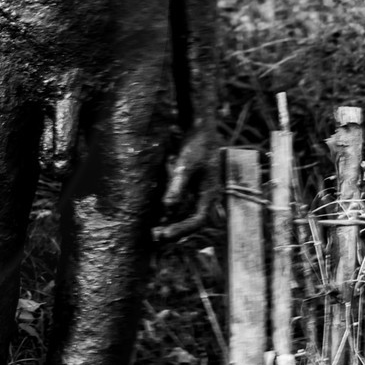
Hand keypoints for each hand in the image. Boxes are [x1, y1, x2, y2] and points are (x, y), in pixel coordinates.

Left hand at [157, 122, 219, 239]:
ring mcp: (201, 191)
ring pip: (187, 213)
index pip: (197, 220)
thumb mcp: (185, 165)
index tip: (163, 234)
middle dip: (175, 229)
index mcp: (210, 193)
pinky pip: (184, 203)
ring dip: (172, 221)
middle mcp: (208, 195)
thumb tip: (166, 208)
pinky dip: (172, 210)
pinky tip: (159, 213)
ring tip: (154, 229)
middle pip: (192, 220)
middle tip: (155, 237)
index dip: (181, 230)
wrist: (201, 127)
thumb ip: (177, 187)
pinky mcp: (194, 186)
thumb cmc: (196, 144)